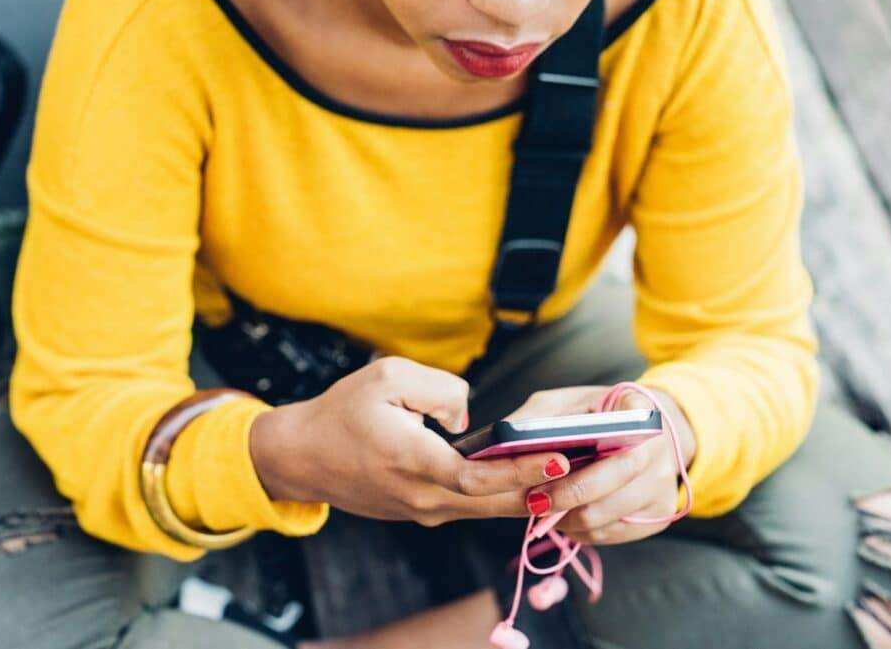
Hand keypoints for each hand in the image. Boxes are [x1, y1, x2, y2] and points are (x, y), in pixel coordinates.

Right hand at [249, 357, 573, 525]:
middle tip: (587, 472)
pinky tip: (530, 480)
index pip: (478, 476)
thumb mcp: (387, 377)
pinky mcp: (420, 512)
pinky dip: (501, 496)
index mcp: (411, 461)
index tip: (559, 459)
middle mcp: (420, 496)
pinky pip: (469, 506)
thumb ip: (439, 388)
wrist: (303, 456)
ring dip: (527, 494)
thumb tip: (467, 417)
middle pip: (493, 502)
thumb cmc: (342, 412)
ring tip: (572, 476)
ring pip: (485, 509)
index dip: (522, 471)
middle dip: (543, 489)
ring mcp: (420, 511)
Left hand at [508, 384, 697, 545]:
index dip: (582, 468)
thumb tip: (508, 440)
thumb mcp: (568, 402)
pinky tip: (565, 517)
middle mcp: (662, 453)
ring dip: (568, 519)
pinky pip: (612, 534)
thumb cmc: (598, 413)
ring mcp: (663, 489)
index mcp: (641, 415)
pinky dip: (582, 530)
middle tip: (534, 500)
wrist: (645, 431)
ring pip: (608, 518)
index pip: (617, 444)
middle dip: (568, 497)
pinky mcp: (658, 517)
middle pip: (613, 487)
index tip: (550, 470)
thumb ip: (543, 417)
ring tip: (543, 508)